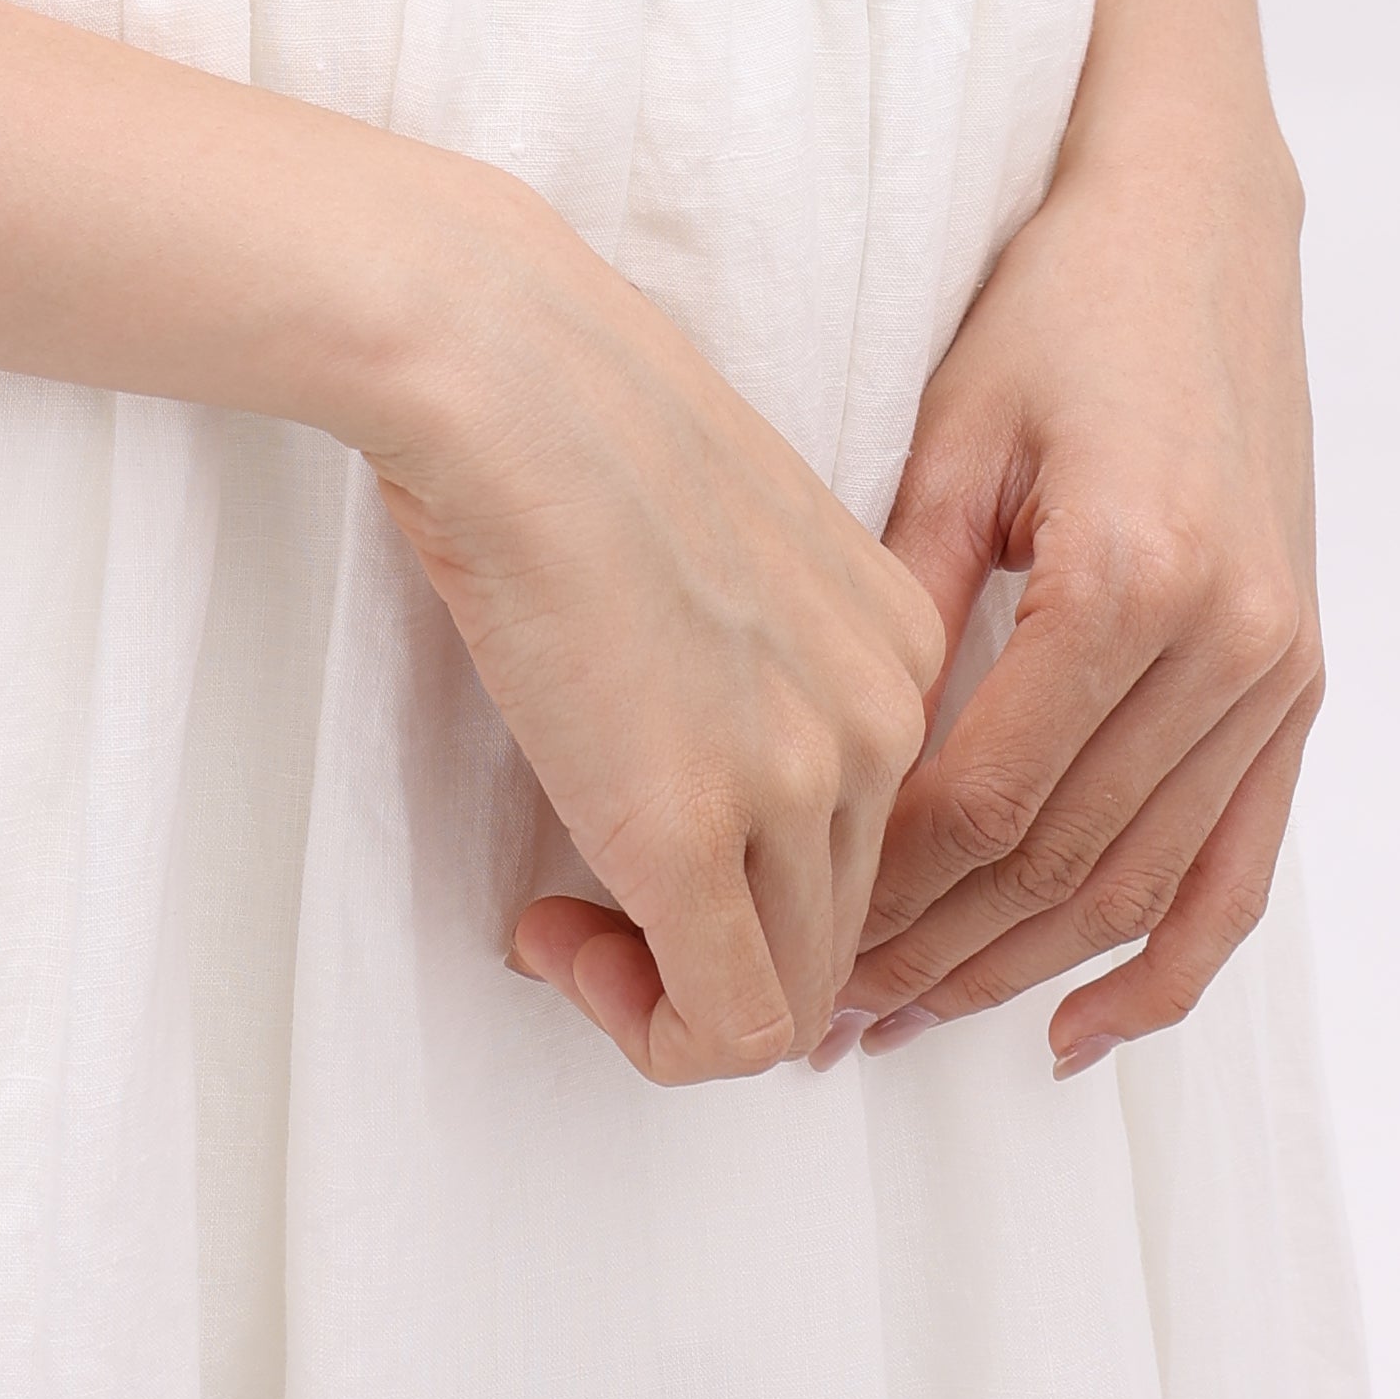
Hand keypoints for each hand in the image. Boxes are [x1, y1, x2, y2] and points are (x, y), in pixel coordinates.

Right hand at [363, 186, 951, 1085]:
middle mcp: (882, 718)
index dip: (768, 883)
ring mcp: (795, 779)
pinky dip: (645, 1031)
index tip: (662, 853)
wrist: (499, 367)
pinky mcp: (686, 830)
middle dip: (719, 950)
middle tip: (592, 909)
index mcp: (900, 641)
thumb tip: (704, 751)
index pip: (881, 842)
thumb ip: (763, 655)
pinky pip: (723, 1031)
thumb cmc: (576, 415)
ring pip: (789, 993)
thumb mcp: (733, 537)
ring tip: (565, 922)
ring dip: (671, 995)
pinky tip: (551, 939)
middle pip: (840, 928)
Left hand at [837, 126, 1321, 1073]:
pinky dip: (1165, 966)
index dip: (891, 883)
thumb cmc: (1060, 302)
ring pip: (1145, 887)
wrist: (1197, 221)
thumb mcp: (958, 429)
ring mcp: (1278, 671)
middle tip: (830, 1010)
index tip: (800, 925)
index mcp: (1130, 575)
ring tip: (912, 1017)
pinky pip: (1240, 870)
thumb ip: (907, 596)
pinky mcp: (1298, 679)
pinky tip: (1077, 1029)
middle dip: (939, 949)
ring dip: (1026, 972)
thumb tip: (827, 758)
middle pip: (1065, 863)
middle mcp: (1226, 642)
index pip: (991, 795)